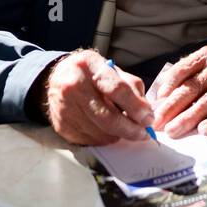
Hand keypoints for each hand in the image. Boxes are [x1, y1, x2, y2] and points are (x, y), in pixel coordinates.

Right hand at [39, 50, 153, 145]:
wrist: (57, 77)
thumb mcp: (112, 70)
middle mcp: (73, 85)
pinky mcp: (61, 124)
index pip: (117, 90)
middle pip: (108, 117)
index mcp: (89, 66)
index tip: (148, 118)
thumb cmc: (90, 74)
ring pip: (100, 132)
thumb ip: (131, 88)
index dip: (136, 108)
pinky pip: (89, 140)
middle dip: (131, 129)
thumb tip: (146, 113)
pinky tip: (108, 132)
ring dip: (118, 136)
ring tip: (126, 130)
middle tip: (143, 133)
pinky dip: (104, 139)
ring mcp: (64, 107)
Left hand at [151, 46, 206, 138]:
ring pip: (206, 102)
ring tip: (173, 131)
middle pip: (191, 88)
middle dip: (172, 107)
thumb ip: (181, 83)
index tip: (156, 103)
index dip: (167, 87)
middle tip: (158, 123)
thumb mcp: (200, 75)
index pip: (182, 70)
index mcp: (205, 56)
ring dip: (187, 118)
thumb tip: (157, 104)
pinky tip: (203, 131)